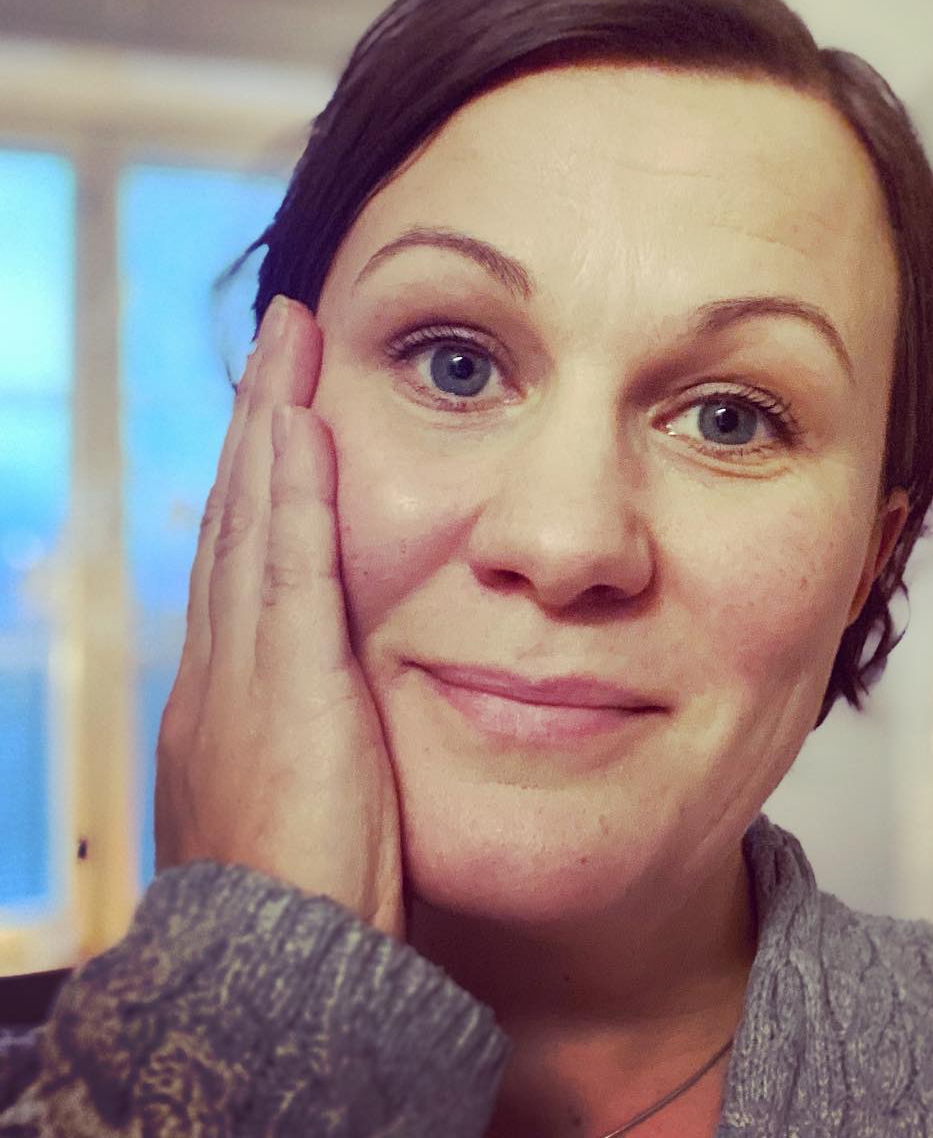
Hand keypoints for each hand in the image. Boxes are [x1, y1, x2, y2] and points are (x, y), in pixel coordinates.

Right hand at [155, 295, 405, 940]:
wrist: (272, 971)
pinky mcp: (285, 681)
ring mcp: (245, 666)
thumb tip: (333, 689)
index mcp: (230, 688)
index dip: (264, 476)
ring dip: (273, 424)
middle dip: (261, 421)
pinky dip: (294, 489)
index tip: (282, 410)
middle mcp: (224, 661)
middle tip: (280, 337)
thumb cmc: (304, 898)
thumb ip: (311, 726)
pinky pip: (290, 562)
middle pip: (242, 516)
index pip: (248, 555)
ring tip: (289, 343)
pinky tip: (303, 424)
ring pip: (258, 518)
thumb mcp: (303, 789)